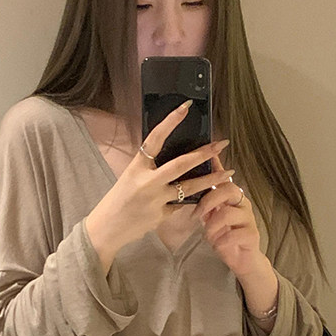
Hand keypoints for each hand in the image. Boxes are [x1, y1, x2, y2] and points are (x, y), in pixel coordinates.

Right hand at [87, 102, 232, 254]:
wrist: (107, 228)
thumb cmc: (119, 200)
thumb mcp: (130, 177)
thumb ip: (150, 168)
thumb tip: (174, 158)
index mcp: (137, 166)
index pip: (156, 138)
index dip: (170, 121)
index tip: (185, 107)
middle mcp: (147, 181)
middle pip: (181, 164)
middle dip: (204, 154)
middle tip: (221, 144)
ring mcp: (156, 199)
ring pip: (189, 187)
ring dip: (211, 180)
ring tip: (228, 174)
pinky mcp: (161, 215)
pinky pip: (180, 205)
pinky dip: (186, 201)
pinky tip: (195, 201)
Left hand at [192, 150, 263, 278]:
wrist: (243, 261)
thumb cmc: (225, 238)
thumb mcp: (212, 219)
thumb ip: (205, 205)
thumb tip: (188, 189)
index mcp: (231, 197)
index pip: (223, 177)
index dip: (216, 165)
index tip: (207, 153)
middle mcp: (242, 203)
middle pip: (227, 189)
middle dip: (208, 201)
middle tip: (197, 215)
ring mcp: (248, 218)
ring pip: (227, 213)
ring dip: (212, 226)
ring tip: (208, 236)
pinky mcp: (251, 234)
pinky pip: (233, 233)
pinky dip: (221, 240)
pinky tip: (218, 245)